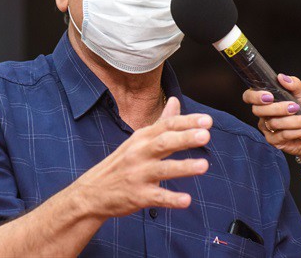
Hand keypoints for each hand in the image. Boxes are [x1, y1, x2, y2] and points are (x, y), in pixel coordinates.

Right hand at [73, 97, 211, 218]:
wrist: (93, 192)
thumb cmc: (122, 163)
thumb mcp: (138, 139)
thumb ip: (161, 122)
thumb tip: (176, 100)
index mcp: (142, 137)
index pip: (167, 125)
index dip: (187, 122)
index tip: (207, 120)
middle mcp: (139, 153)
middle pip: (164, 143)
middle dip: (185, 138)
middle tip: (205, 135)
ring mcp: (138, 174)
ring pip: (162, 169)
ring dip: (183, 167)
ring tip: (204, 165)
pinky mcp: (137, 196)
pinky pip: (157, 197)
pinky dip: (171, 199)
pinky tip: (186, 200)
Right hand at [242, 74, 300, 157]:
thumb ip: (295, 85)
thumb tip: (282, 77)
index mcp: (269, 100)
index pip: (250, 96)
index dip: (254, 96)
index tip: (269, 96)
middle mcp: (265, 114)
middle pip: (259, 110)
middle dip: (279, 108)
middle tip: (295, 107)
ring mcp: (268, 128)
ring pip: (273, 122)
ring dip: (295, 121)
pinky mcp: (274, 141)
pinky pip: (282, 135)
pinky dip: (298, 131)